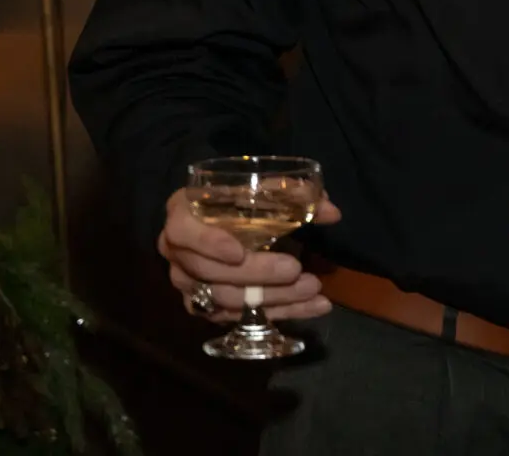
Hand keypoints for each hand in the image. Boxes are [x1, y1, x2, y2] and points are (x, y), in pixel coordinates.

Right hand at [158, 186, 339, 323]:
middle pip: (211, 273)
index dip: (209, 244)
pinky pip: (240, 319)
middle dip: (257, 275)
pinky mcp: (207, 309)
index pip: (184, 233)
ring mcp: (189, 287)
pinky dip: (280, 313)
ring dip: (273, 298)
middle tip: (295, 269)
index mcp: (182, 217)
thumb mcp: (254, 190)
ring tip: (312, 289)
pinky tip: (312, 307)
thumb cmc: (232, 202)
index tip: (239, 252)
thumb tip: (331, 211)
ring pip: (227, 302)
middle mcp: (178, 256)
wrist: (211, 225)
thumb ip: (291, 195)